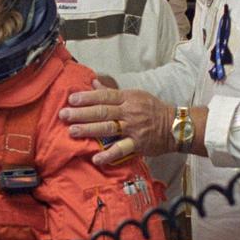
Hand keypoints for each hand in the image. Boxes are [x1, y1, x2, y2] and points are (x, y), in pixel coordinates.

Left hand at [59, 80, 173, 166]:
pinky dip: (109, 154)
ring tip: (72, 131)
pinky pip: (121, 149)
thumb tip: (93, 81)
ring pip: (108, 128)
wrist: (176, 126)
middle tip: (64, 115)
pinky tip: (96, 158)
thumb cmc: (152, 109)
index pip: (105, 96)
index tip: (71, 99)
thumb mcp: (134, 95)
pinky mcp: (138, 144)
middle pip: (102, 111)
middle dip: (82, 113)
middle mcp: (129, 112)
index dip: (87, 97)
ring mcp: (133, 128)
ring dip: (89, 130)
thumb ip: (112, 91)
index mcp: (128, 98)